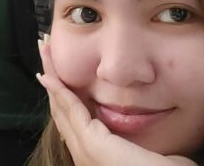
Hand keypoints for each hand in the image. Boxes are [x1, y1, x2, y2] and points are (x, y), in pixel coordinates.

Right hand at [36, 41, 196, 165]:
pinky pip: (72, 111)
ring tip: (45, 50)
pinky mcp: (94, 147)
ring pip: (61, 107)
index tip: (58, 69)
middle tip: (45, 49)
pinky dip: (59, 90)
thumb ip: (150, 137)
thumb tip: (158, 123)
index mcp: (98, 154)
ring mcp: (87, 153)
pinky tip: (51, 74)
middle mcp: (85, 155)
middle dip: (52, 77)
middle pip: (61, 110)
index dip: (64, 91)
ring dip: (52, 76)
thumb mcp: (157, 152)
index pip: (75, 116)